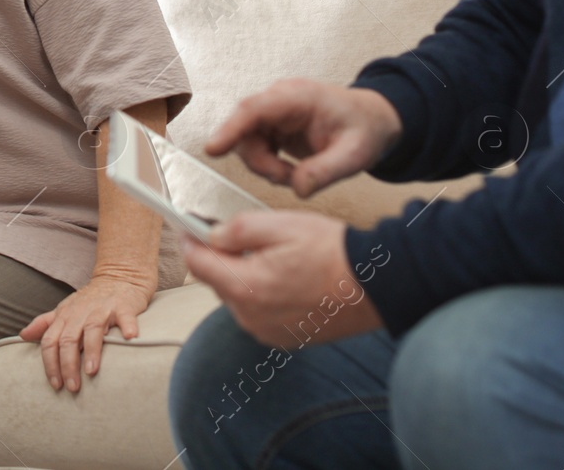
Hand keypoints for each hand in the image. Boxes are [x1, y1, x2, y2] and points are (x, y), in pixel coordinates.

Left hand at [19, 273, 153, 392]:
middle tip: (72, 387)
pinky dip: (128, 326)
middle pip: (68, 339)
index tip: (55, 384)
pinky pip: (125, 316)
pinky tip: (130, 338)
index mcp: (64, 316)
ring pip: (92, 329)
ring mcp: (102, 309)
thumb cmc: (89, 300)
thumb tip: (23, 335)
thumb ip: (44, 324)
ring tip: (91, 371)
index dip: (50, 363)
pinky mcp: (123, 306)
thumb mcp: (64, 310)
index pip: (50, 341)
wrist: (117, 276)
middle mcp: (80, 313)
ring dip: (91, 350)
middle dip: (68, 364)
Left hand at [182, 211, 382, 348]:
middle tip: (240, 235)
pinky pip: (257, 312)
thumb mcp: (280, 225)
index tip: (187, 226)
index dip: (189, 240)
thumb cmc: (333, 252)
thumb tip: (210, 235)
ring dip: (243, 276)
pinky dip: (262, 294)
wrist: (376, 285)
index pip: (196, 264)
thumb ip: (236, 230)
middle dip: (221, 257)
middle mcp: (251, 316)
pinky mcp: (282, 338)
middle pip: (216, 281)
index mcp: (245, 287)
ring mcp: (266, 331)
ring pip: (236, 296)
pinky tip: (285, 278)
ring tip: (273, 256)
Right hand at [208, 79, 402, 197]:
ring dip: (265, 166)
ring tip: (295, 175)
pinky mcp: (272, 126)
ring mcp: (274, 114)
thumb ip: (326, 171)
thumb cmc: (366, 128)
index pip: (254, 109)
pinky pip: (255, 147)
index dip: (230, 129)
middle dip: (260, 161)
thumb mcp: (355, 154)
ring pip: (247, 142)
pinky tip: (290, 170)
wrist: (373, 121)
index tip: (212, 149)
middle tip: (286, 177)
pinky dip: (269, 165)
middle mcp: (279, 101)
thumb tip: (298, 187)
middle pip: (245, 130)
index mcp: (298, 97)